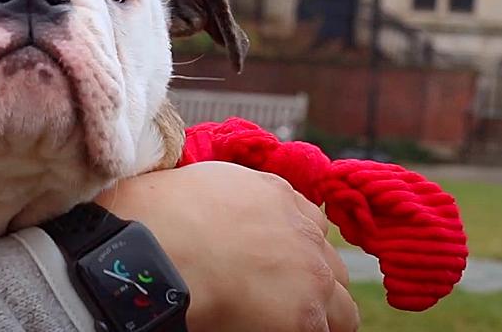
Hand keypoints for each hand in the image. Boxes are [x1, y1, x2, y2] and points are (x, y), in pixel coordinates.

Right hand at [95, 161, 357, 331]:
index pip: (311, 224)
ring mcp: (311, 275)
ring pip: (343, 309)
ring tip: (288, 324)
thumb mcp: (204, 184)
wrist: (158, 247)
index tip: (278, 263)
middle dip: (314, 282)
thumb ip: (234, 196)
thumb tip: (226, 215)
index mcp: (277, 195)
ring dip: (322, 317)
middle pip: (332, 266)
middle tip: (284, 300)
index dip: (296, 247)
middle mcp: (303, 232)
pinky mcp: (305, 316)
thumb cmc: (159, 217)